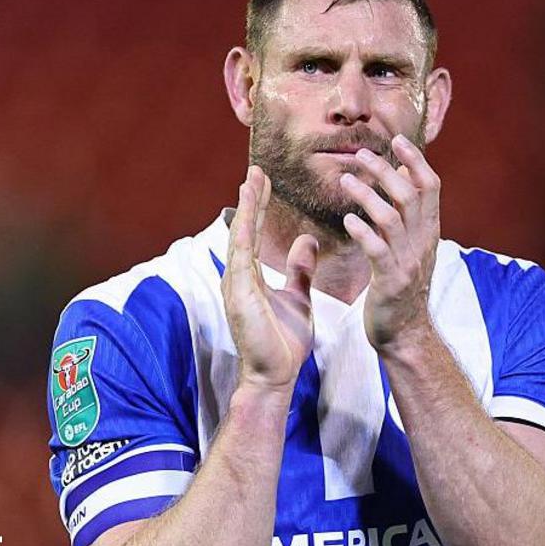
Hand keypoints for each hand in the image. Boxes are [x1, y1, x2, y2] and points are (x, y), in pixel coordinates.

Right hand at [222, 166, 319, 391]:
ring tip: (251, 181)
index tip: (264, 180)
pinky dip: (243, 233)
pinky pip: (241, 257)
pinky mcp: (239, 294)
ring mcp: (235, 285)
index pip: (255, 233)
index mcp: (251, 277)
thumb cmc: (284, 342)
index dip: (259, 206)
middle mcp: (239, 277)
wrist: (275, 375)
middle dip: (250, 200)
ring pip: (239, 238)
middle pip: (243, 229)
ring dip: (245, 209)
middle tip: (256, 170)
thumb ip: (300, 269)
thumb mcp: (299, 297)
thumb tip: (308, 240)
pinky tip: (246, 214)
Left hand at [341, 134, 440, 353]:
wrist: (406, 333)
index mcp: (428, 231)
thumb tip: (402, 172)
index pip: (430, 186)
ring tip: (345, 181)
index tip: (397, 139)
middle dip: (386, 171)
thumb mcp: (411, 245)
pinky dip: (363, 232)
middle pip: (409, 195)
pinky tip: (347, 221)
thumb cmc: (402, 287)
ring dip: (368, 195)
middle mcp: (422, 242)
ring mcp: (408, 262)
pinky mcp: (391, 281)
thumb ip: (408, 212)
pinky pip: (377, 250)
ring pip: (392, 218)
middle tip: (361, 154)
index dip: (416, 160)